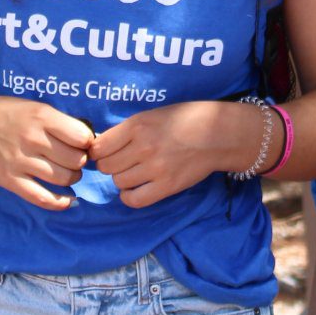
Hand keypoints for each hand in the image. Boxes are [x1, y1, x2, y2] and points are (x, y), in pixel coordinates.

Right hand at [0, 94, 94, 210]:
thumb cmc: (3, 112)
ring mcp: (21, 162)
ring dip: (72, 178)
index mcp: (42, 117)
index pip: (82, 137)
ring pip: (64, 179)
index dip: (88, 142)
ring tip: (67, 173)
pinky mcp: (10, 180)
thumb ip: (58, 122)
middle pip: (76, 160)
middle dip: (81, 162)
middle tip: (74, 159)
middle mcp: (34, 139)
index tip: (84, 144)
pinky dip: (60, 203)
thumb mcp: (33, 107)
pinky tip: (67, 200)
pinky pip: (42, 197)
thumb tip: (88, 139)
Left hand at [89, 100, 256, 207]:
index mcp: (137, 125)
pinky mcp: (167, 186)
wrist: (218, 134)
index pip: (99, 147)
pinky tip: (134, 189)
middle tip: (122, 162)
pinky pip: (134, 200)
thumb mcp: (152, 115)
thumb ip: (128, 130)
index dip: (97, 151)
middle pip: (106, 166)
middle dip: (110, 165)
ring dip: (122, 179)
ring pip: (118, 182)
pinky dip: (129, 197)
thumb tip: (101, 146)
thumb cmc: (185, 119)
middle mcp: (144, 147)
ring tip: (134, 172)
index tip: (104, 153)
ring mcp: (155, 168)